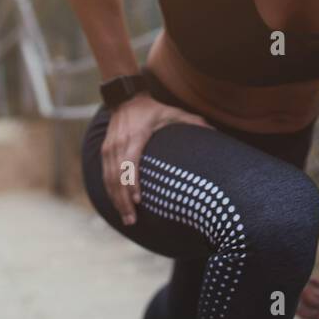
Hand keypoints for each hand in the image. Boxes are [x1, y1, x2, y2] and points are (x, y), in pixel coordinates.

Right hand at [100, 92, 213, 226]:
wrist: (125, 98)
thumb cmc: (152, 109)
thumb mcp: (172, 112)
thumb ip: (192, 121)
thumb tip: (214, 132)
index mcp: (134, 136)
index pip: (129, 163)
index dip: (132, 183)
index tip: (139, 201)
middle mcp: (118, 143)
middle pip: (116, 177)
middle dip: (123, 200)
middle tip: (133, 220)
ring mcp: (109, 148)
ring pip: (108, 179)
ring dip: (116, 200)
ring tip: (126, 218)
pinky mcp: (104, 151)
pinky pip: (105, 175)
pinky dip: (111, 192)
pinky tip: (118, 205)